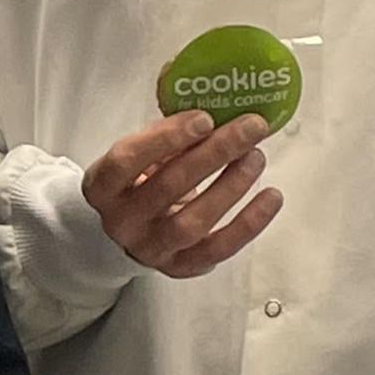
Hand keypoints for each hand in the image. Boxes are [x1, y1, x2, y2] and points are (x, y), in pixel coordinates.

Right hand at [84, 112, 281, 275]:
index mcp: (103, 186)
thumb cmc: (137, 183)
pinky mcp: (178, 267)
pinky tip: (271, 196)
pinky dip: (248, 224)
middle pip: (168, 186)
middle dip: (214, 153)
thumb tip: (217, 107)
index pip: (126, 161)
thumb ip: (167, 135)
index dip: (165, 139)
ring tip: (257, 157)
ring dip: (231, 187)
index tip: (205, 118)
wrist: (124, 234)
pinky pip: (216, 250)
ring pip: (192, 222)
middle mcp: (121, 221)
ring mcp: (149, 249)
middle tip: (250, 128)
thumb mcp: (138, 155)